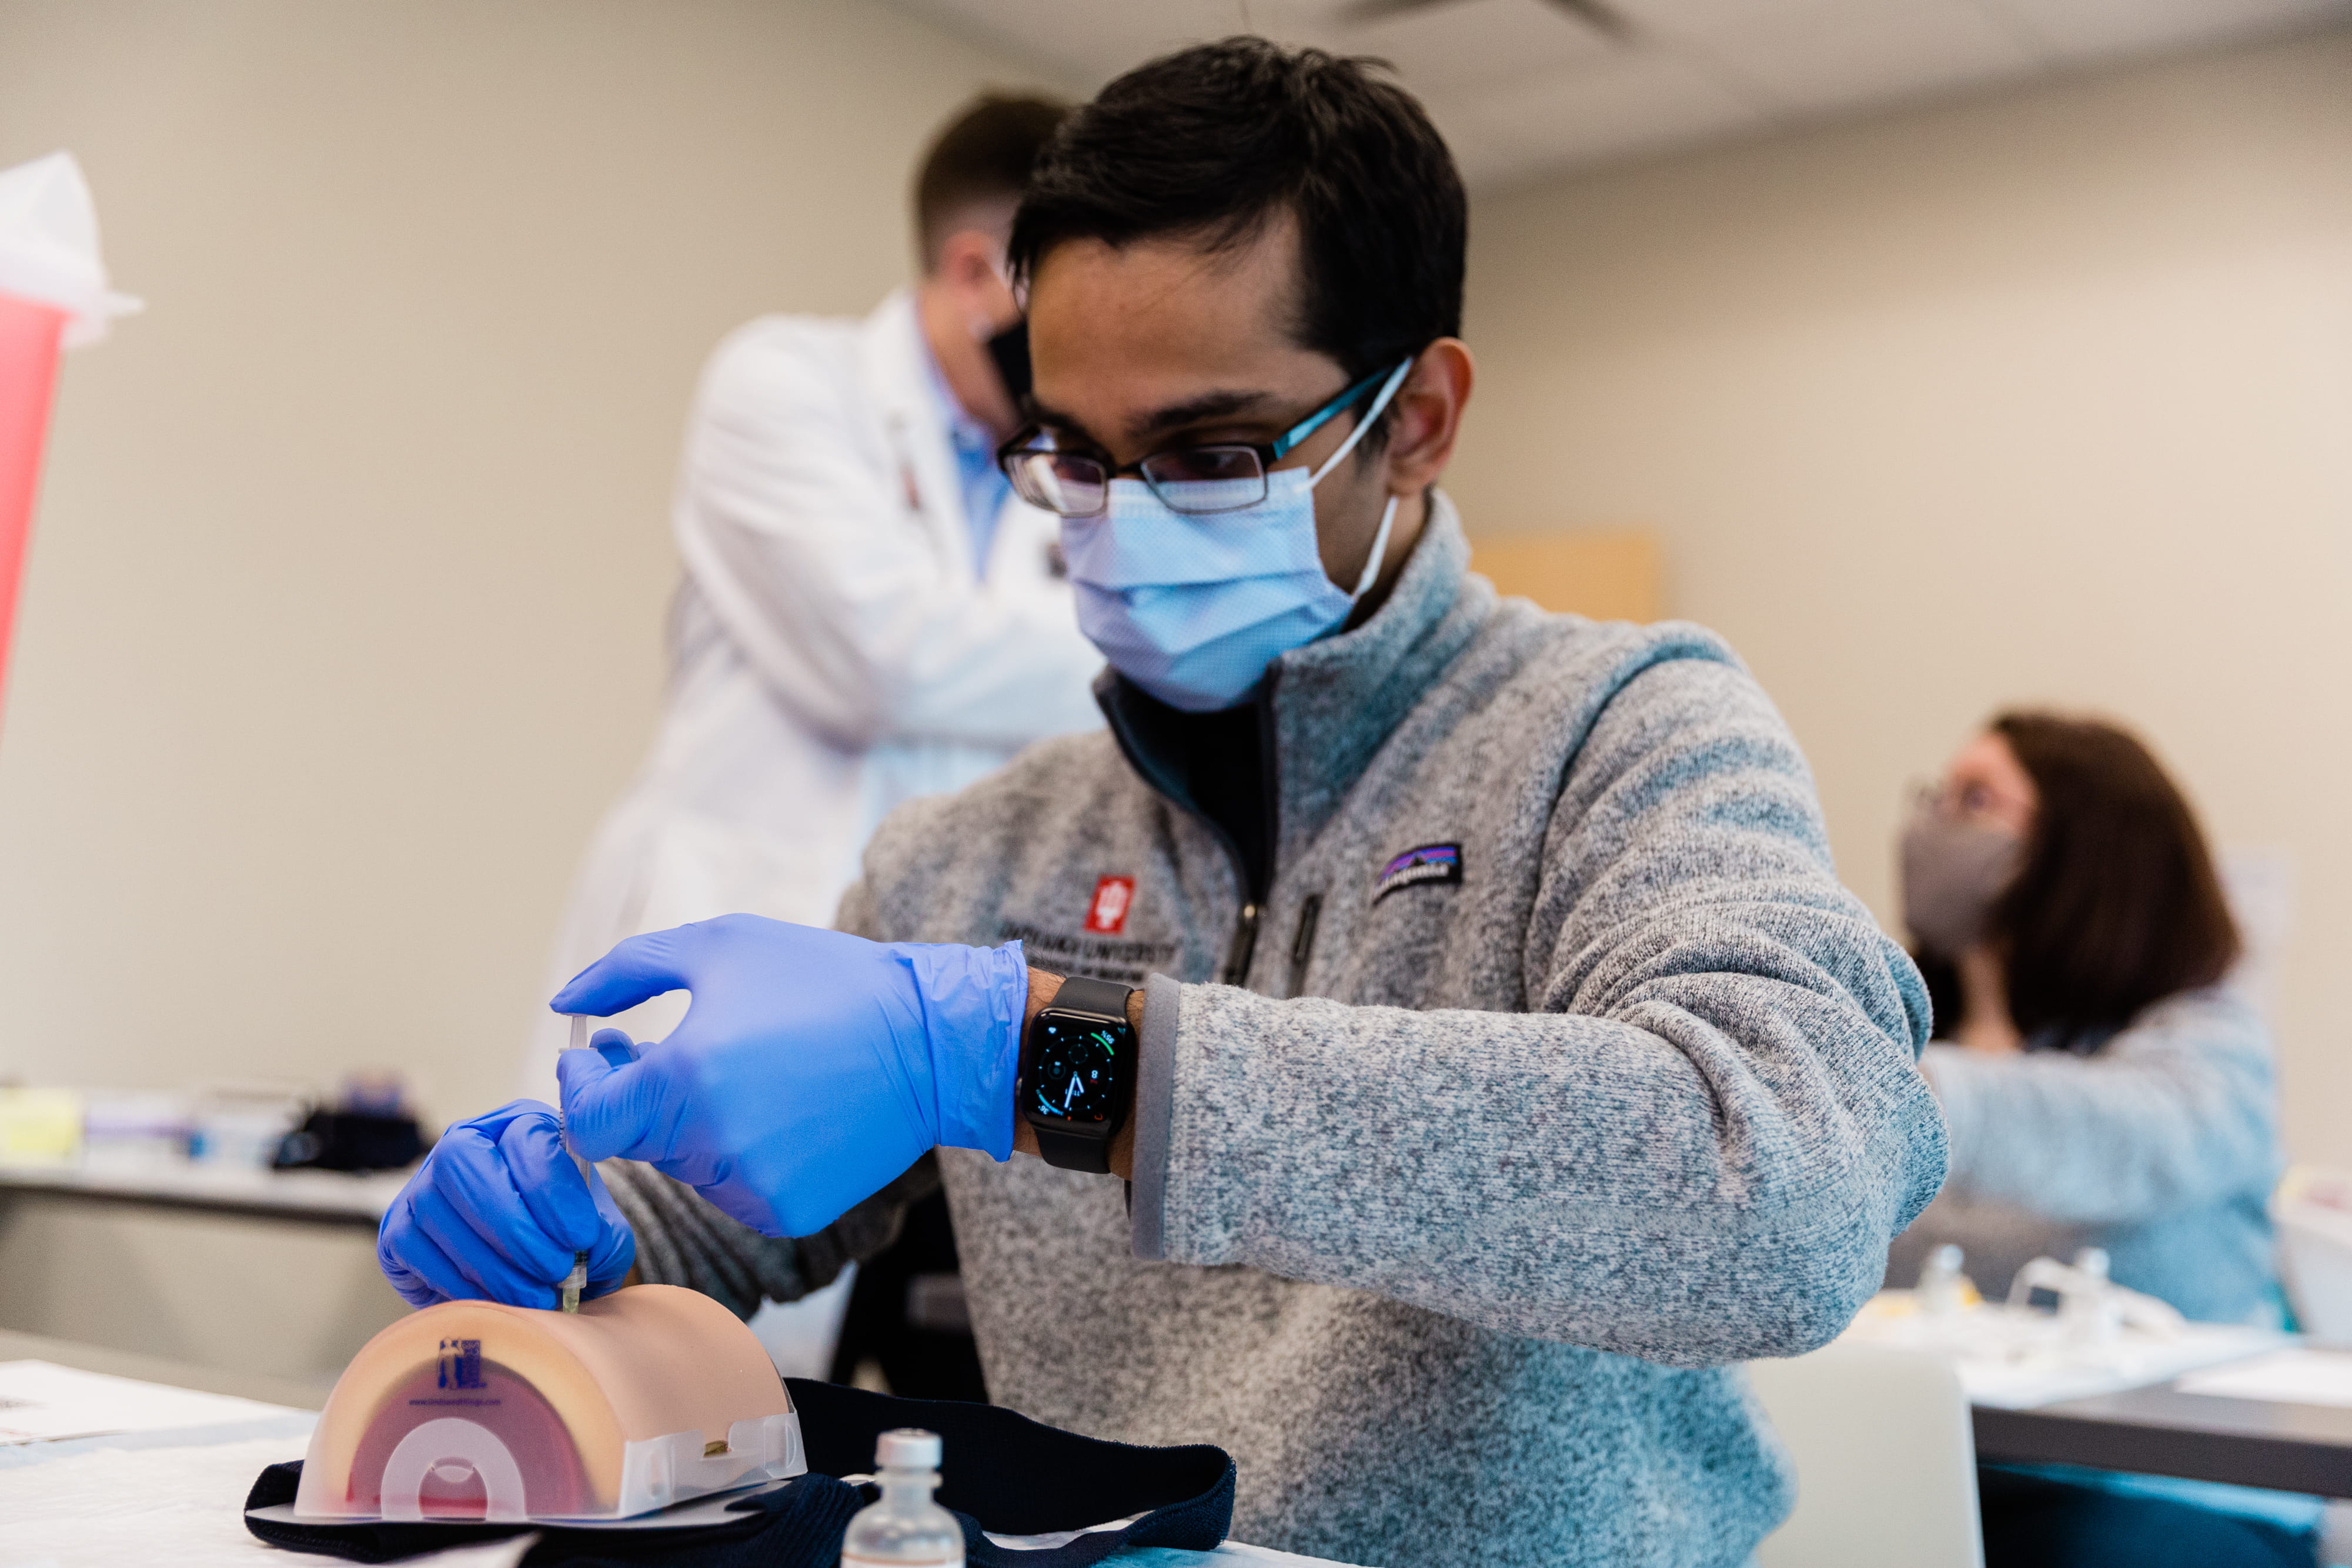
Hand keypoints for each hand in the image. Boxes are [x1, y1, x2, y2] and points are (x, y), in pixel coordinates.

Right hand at [377, 1100, 634, 1308]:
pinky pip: (416, 1251)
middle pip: (464, 1162)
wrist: (529, 1269)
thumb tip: (588, 1248)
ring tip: (535, 1296)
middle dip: (513, 1224)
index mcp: (520, 1125)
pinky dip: (459, 1282)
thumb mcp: (598, 1233)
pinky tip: (497, 1302)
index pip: (527, 1138)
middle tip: (555, 1269)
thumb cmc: (567, 1238)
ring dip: (491, 1263)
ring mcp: (422, 1185)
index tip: (583, 1236)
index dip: (553, 1190)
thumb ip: (603, 1236)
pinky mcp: (396, 1230)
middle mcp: (464, 1143)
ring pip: (437, 1210)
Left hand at [551, 915, 1027, 1238]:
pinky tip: (786, 1108)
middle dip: (642, 1094)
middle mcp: (711, 1145)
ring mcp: (751, 1187)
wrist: (932, 1040)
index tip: (607, 1051)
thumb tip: (565, 1005)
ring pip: (685, 1165)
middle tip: (677, 1047)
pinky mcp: (786, 1213)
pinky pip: (733, 1188)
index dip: (585, 1085)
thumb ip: (626, 971)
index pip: (587, 1120)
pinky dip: (742, 1154)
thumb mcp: (720, 946)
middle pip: (636, 1140)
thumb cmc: (822, 980)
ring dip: (695, 1124)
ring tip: (751, 1070)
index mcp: (684, 1080)